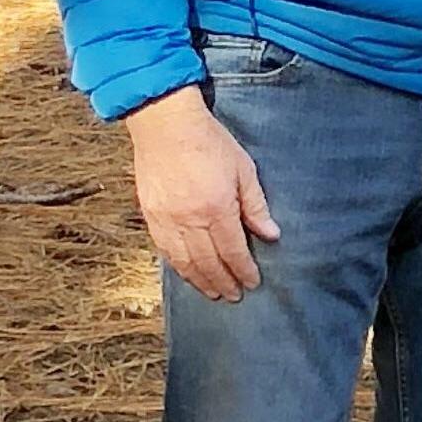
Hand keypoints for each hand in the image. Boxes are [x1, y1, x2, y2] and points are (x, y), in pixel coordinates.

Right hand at [126, 86, 278, 302]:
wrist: (165, 126)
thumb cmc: (210, 144)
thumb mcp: (244, 170)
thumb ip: (256, 206)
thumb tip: (271, 235)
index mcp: (217, 209)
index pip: (233, 251)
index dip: (243, 270)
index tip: (253, 283)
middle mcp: (190, 221)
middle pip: (208, 262)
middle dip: (223, 282)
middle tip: (234, 296)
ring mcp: (166, 220)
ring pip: (184, 262)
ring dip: (199, 281)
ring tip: (213, 293)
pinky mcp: (150, 216)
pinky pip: (164, 250)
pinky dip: (178, 266)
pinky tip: (187, 273)